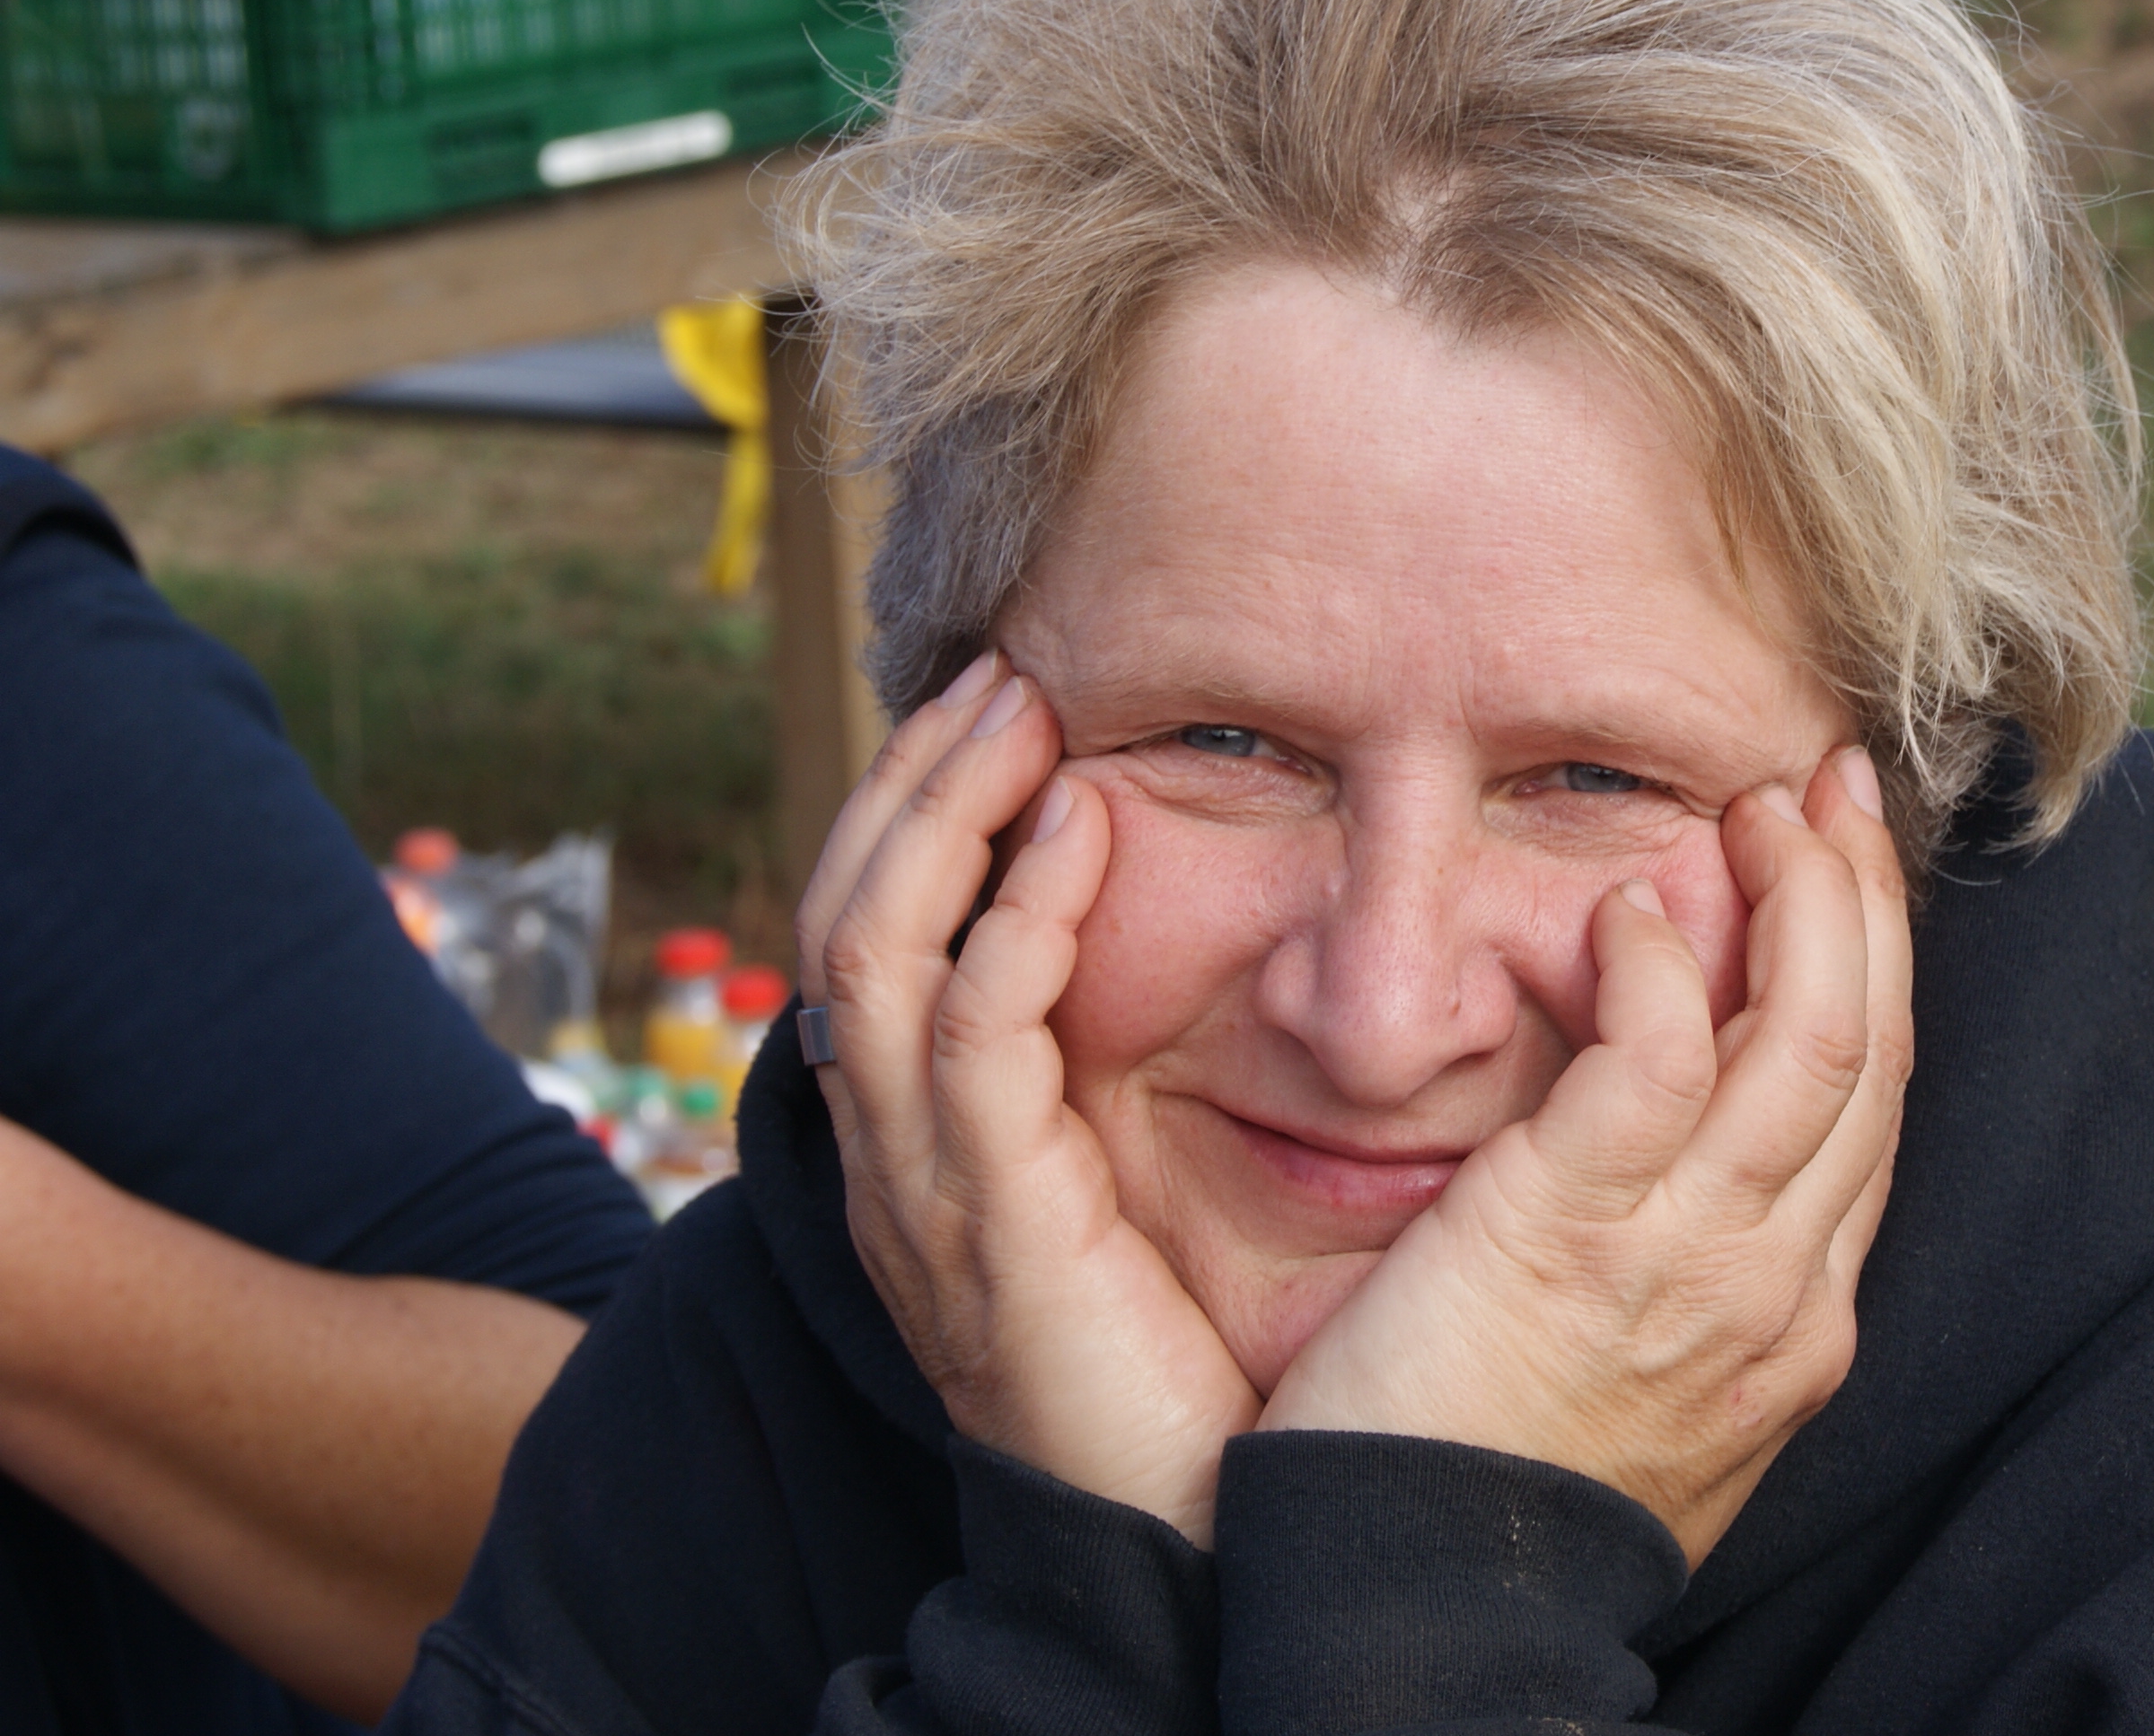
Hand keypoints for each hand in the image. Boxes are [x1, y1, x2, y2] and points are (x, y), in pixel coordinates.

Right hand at [797, 652, 1259, 1538]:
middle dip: (914, 782)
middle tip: (999, 670)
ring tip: (1019, 712)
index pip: (879, 937)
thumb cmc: (1196, 1372)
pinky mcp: (989, 1231)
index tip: (1008, 706)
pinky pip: (969, 1045)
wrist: (1188, 1549)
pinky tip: (1070, 842)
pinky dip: (1010, 927)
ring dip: (943, 816)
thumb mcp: (1149, 1196)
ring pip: (875, 956)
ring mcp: (925, 1193)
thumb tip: (1240, 949)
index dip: (922, 814)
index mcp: (931, 1143)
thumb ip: (1143, 1082)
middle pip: (847, 919)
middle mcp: (899, 1157)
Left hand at [1258, 748, 1911, 1570]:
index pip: (1872, 1103)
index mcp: (1797, 1314)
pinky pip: (1661, 1063)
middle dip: (1863, 899)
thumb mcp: (1640, 1380)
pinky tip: (1632, 908)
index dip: (1874, 964)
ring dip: (1795, 898)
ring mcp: (1691, 1260)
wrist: (1425, 1633)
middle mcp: (1775, 1283)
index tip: (1847, 861)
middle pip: (1867, 1050)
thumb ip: (1684, 1261)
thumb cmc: (1492, 1493)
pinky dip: (1664, 969)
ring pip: (1807, 1038)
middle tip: (1833, 784)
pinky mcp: (1574, 1232)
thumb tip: (1682, 1145)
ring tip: (1758, 803)